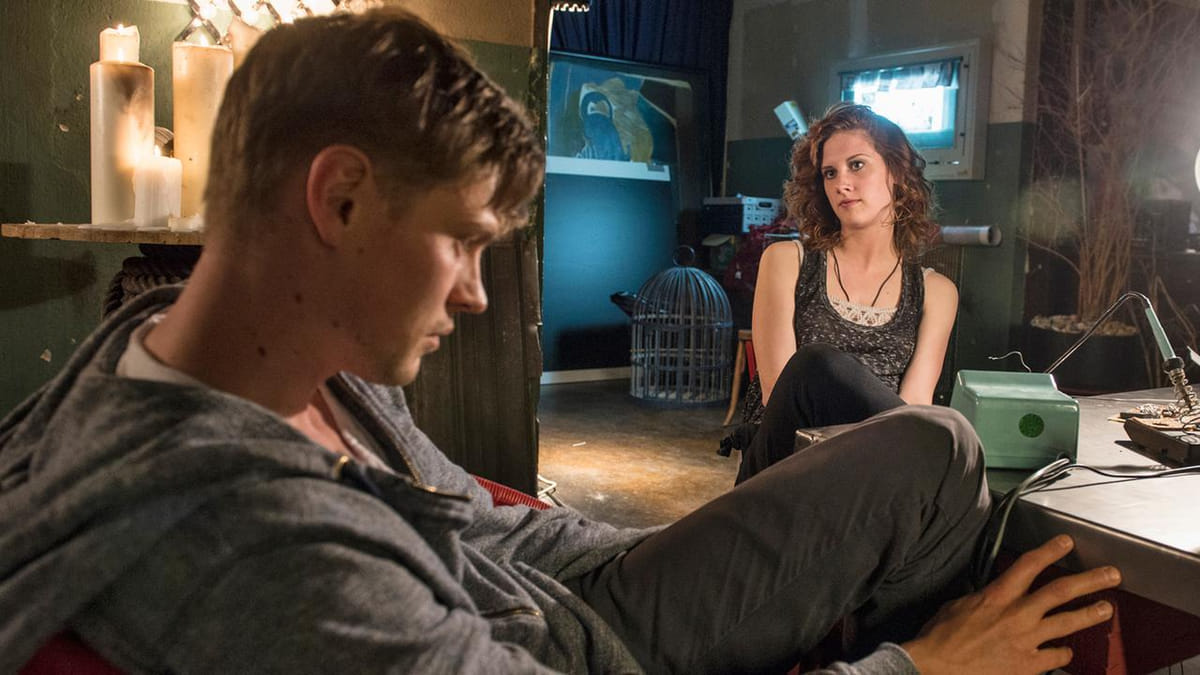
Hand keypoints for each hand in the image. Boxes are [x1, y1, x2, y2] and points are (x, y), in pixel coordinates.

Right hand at [902, 535, 1120, 674]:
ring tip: (1106, 609)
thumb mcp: (959, 605)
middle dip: (1090, 580)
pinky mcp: (1027, 664)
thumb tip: (992, 596)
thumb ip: (983, 598)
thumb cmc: (941, 636)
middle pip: (1061, 591)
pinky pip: (1056, 656)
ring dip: (1091, 614)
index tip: (1066, 543)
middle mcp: (1017, 614)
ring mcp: (1025, 640)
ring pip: (1067, 622)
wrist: (936, 665)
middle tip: (1110, 574)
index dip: (1050, 551)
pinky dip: (1063, 653)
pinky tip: (1067, 651)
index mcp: (997, 596)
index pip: (1029, 565)